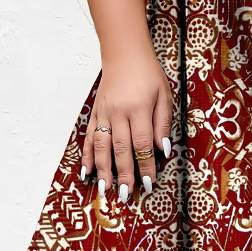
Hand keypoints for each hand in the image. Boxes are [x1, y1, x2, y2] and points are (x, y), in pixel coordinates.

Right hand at [81, 43, 172, 201]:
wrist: (125, 54)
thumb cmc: (149, 75)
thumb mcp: (164, 95)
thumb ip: (162, 123)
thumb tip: (163, 150)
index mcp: (139, 108)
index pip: (142, 144)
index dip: (145, 166)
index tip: (148, 184)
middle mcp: (119, 113)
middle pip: (120, 149)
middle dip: (123, 174)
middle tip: (125, 195)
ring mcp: (104, 113)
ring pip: (102, 146)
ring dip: (102, 170)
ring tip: (104, 190)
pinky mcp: (95, 112)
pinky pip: (89, 137)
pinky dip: (87, 155)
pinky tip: (86, 171)